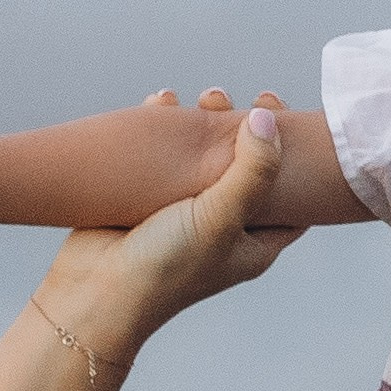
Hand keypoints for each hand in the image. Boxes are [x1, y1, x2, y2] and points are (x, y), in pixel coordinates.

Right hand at [32, 110, 302, 369]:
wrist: (93, 292)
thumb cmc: (165, 268)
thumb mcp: (221, 219)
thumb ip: (253, 170)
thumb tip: (266, 118)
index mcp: (255, 241)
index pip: (293, 194)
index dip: (297, 153)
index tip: (285, 114)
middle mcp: (224, 225)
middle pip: (249, 166)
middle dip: (246, 128)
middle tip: (239, 101)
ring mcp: (185, 210)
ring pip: (205, 154)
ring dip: (206, 120)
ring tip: (202, 98)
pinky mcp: (148, 197)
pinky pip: (164, 152)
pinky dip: (164, 124)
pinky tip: (161, 102)